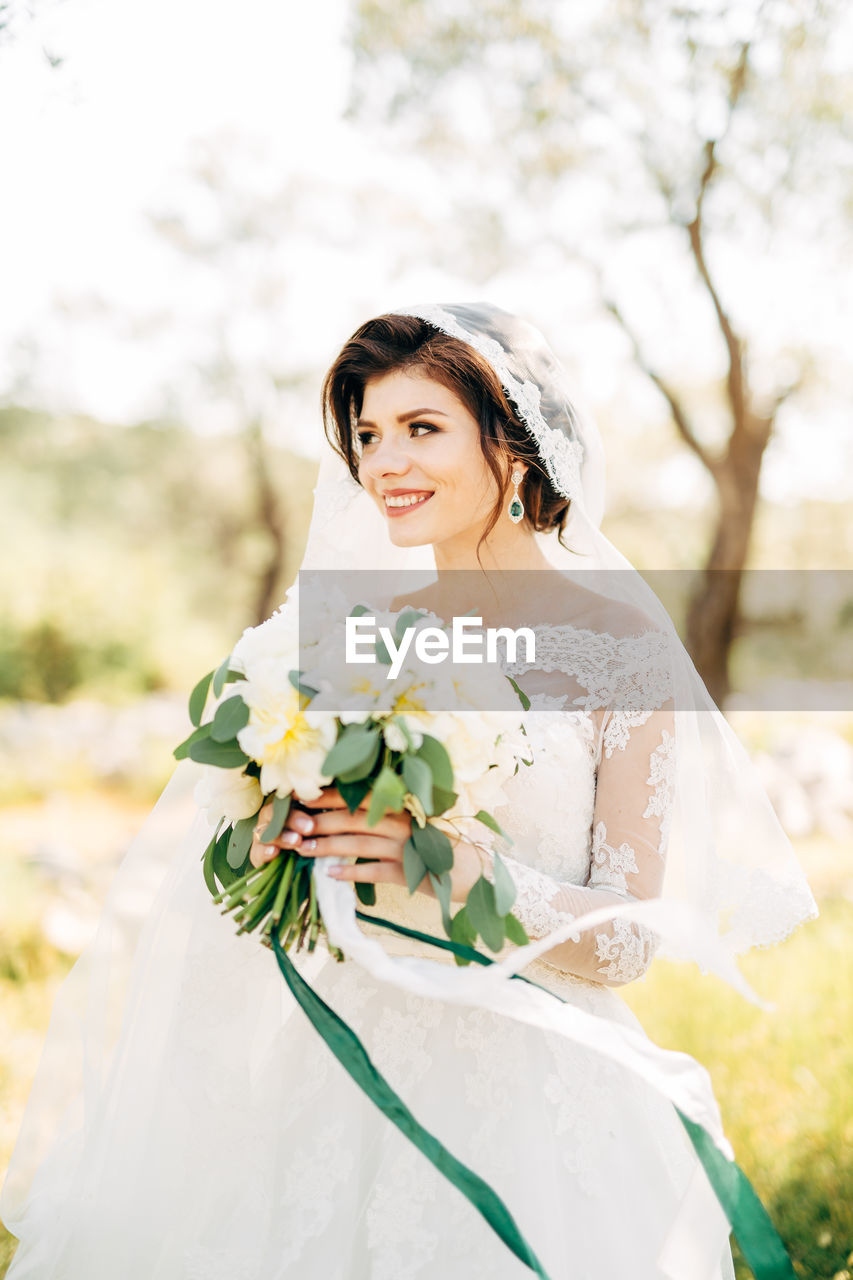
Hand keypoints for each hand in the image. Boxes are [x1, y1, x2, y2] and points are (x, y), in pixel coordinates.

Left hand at [249, 787, 487, 901]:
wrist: (471, 872)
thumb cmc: (437, 847)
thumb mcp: (413, 825)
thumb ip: (385, 818)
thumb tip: (346, 815)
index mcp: (401, 807)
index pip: (360, 795)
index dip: (330, 796)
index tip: (303, 796)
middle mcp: (401, 822)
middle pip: (352, 818)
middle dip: (320, 821)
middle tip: (293, 825)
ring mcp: (405, 847)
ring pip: (358, 843)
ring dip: (327, 846)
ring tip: (303, 848)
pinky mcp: (408, 872)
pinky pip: (373, 870)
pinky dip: (350, 872)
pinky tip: (330, 874)